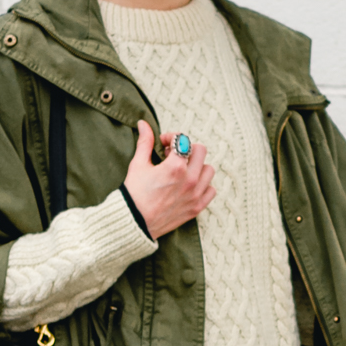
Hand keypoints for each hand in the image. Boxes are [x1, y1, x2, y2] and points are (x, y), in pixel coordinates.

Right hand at [123, 121, 216, 239]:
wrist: (134, 222)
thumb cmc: (134, 193)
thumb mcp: (138, 164)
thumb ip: (145, 142)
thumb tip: (143, 123)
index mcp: (175, 167)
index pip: (183, 140)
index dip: (172, 138)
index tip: (163, 143)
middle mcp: (189, 180)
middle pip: (200, 151)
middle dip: (187, 149)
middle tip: (173, 156)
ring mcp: (195, 195)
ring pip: (208, 170)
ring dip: (197, 166)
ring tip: (183, 171)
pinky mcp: (196, 208)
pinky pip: (211, 190)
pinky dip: (203, 186)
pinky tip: (189, 185)